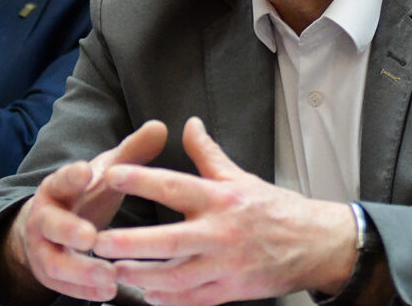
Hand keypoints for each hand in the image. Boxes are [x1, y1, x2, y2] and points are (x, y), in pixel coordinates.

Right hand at [7, 119, 168, 301]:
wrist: (51, 226)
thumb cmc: (86, 193)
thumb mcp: (106, 172)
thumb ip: (132, 152)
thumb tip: (161, 125)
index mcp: (58, 186)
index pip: (61, 179)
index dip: (71, 176)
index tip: (85, 173)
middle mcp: (45, 217)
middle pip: (52, 224)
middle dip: (69, 231)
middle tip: (92, 237)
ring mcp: (44, 248)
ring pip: (56, 261)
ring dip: (81, 271)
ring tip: (109, 277)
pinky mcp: (50, 273)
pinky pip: (63, 286)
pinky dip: (84, 291)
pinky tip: (107, 292)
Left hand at [94, 117, 357, 305]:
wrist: (315, 245)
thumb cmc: (274, 208)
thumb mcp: (240, 177)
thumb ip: (208, 154)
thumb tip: (189, 123)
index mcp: (221, 199)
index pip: (173, 186)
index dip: (140, 180)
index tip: (110, 175)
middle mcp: (220, 233)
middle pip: (166, 240)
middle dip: (129, 243)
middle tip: (96, 241)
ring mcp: (224, 267)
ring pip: (173, 277)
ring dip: (140, 276)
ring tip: (113, 271)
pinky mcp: (229, 293)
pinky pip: (190, 300)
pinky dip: (166, 299)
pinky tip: (146, 294)